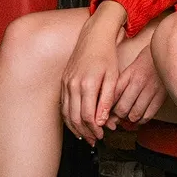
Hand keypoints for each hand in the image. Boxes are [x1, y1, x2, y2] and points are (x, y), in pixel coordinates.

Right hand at [60, 1, 126, 144]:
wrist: (94, 36)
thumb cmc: (106, 55)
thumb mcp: (113, 77)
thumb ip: (107, 100)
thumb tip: (102, 121)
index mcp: (87, 84)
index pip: (87, 116)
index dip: (95, 129)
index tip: (102, 134)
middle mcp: (73, 85)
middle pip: (75, 117)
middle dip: (85, 132)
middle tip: (95, 140)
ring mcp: (66, 83)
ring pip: (66, 113)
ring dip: (75, 128)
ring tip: (85, 137)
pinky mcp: (63, 81)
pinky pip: (63, 105)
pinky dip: (68, 117)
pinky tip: (75, 123)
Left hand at [106, 45, 167, 130]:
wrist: (165, 53)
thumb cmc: (144, 64)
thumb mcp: (129, 71)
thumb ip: (119, 87)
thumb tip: (110, 108)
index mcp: (128, 75)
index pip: (112, 97)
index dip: (107, 108)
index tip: (107, 111)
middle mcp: (138, 82)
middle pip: (122, 108)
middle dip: (119, 116)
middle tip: (119, 115)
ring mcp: (151, 89)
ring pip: (135, 114)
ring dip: (130, 119)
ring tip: (129, 116)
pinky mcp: (161, 96)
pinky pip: (148, 115)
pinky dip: (142, 120)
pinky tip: (139, 117)